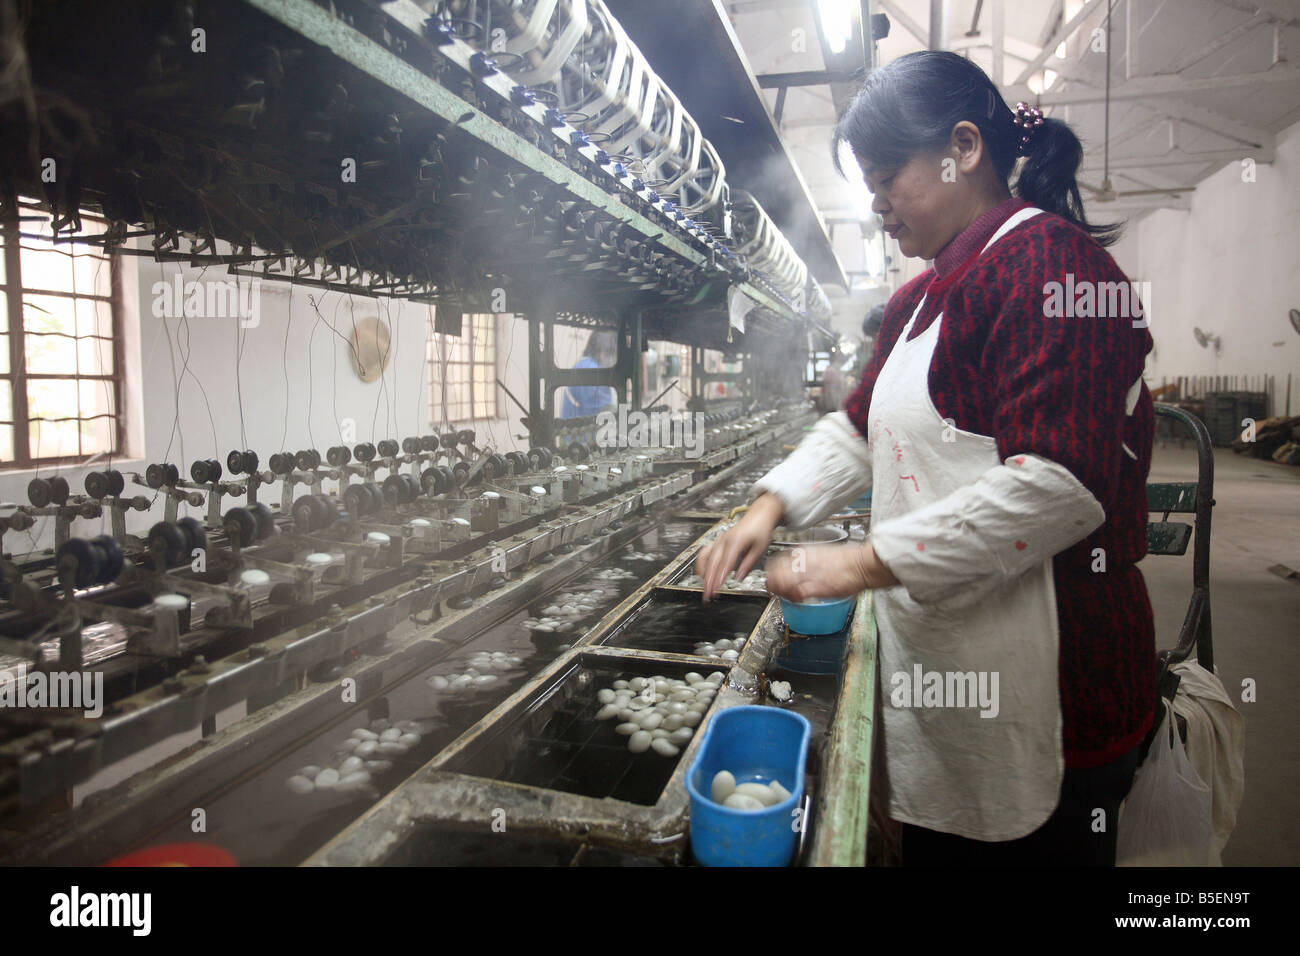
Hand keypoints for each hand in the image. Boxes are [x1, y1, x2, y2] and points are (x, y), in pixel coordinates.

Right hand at [695, 493, 783, 600]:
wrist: (759, 515)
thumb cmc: (760, 530)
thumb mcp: (759, 549)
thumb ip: (747, 564)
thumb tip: (739, 578)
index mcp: (735, 541)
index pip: (725, 563)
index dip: (719, 577)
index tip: (716, 589)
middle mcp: (724, 540)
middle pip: (713, 563)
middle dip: (709, 580)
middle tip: (707, 594)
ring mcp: (719, 540)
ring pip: (706, 558)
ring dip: (703, 574)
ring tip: (703, 587)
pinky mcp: (717, 541)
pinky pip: (705, 552)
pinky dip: (701, 564)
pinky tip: (701, 574)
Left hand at [765, 540, 898, 601]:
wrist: (863, 564)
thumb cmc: (848, 560)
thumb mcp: (822, 553)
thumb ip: (808, 560)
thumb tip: (799, 566)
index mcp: (804, 552)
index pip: (777, 560)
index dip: (772, 571)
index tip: (773, 578)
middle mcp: (803, 561)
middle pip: (775, 572)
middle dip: (772, 583)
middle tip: (775, 590)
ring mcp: (809, 574)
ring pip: (782, 583)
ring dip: (780, 592)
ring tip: (785, 596)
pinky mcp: (817, 587)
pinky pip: (796, 594)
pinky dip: (793, 599)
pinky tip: (797, 600)